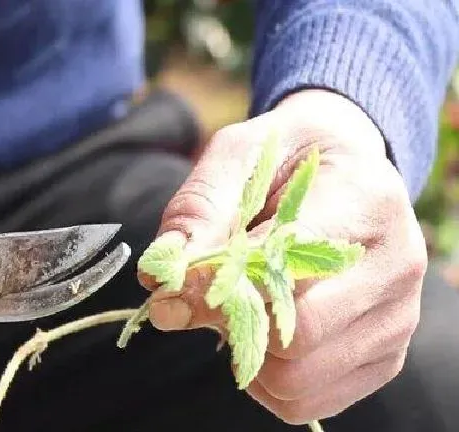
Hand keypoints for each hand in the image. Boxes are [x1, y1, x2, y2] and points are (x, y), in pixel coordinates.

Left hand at [140, 90, 427, 423]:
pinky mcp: (383, 355)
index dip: (223, 283)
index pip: (288, 268)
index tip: (185, 280)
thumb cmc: (287, 159)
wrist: (344, 167)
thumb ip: (199, 211)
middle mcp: (395, 266)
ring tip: (246, 307)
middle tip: (217, 293)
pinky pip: (308, 400)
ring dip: (250, 353)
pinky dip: (269, 379)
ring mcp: (395, 318)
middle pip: (299, 336)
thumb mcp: (237, 156)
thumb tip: (164, 285)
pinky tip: (265, 335)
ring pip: (299, 378)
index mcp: (365, 202)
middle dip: (237, 321)